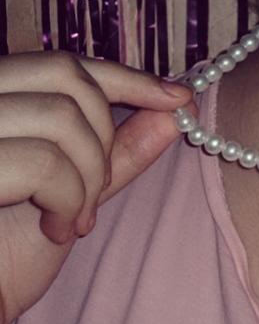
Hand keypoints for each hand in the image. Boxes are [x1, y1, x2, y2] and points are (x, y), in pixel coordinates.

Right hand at [0, 51, 195, 323]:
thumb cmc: (7, 258)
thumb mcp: (70, 193)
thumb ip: (117, 150)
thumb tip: (175, 109)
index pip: (63, 65)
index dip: (127, 77)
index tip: (177, 98)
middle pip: (67, 80)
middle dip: (104, 135)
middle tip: (97, 192)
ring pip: (62, 118)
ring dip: (89, 176)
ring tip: (74, 221)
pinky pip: (43, 162)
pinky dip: (68, 200)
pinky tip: (57, 230)